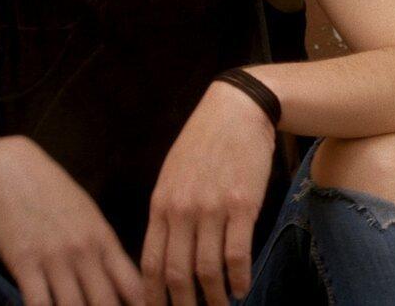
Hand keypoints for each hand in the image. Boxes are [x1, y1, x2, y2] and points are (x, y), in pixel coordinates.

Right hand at [0, 136, 142, 305]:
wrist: (13, 172)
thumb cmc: (53, 193)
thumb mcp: (87, 216)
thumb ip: (103, 249)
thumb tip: (120, 279)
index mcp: (104, 240)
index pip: (133, 285)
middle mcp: (85, 253)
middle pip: (106, 303)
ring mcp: (56, 260)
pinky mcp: (26, 265)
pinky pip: (38, 304)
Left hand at [141, 81, 275, 305]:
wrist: (238, 108)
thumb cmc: (205, 140)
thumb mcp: (173, 173)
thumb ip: (168, 211)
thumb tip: (165, 253)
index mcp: (162, 204)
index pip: (151, 264)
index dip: (154, 297)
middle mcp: (183, 210)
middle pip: (177, 275)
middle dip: (183, 305)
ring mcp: (213, 208)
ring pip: (207, 271)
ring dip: (215, 299)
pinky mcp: (243, 205)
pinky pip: (237, 255)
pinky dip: (239, 279)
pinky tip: (242, 287)